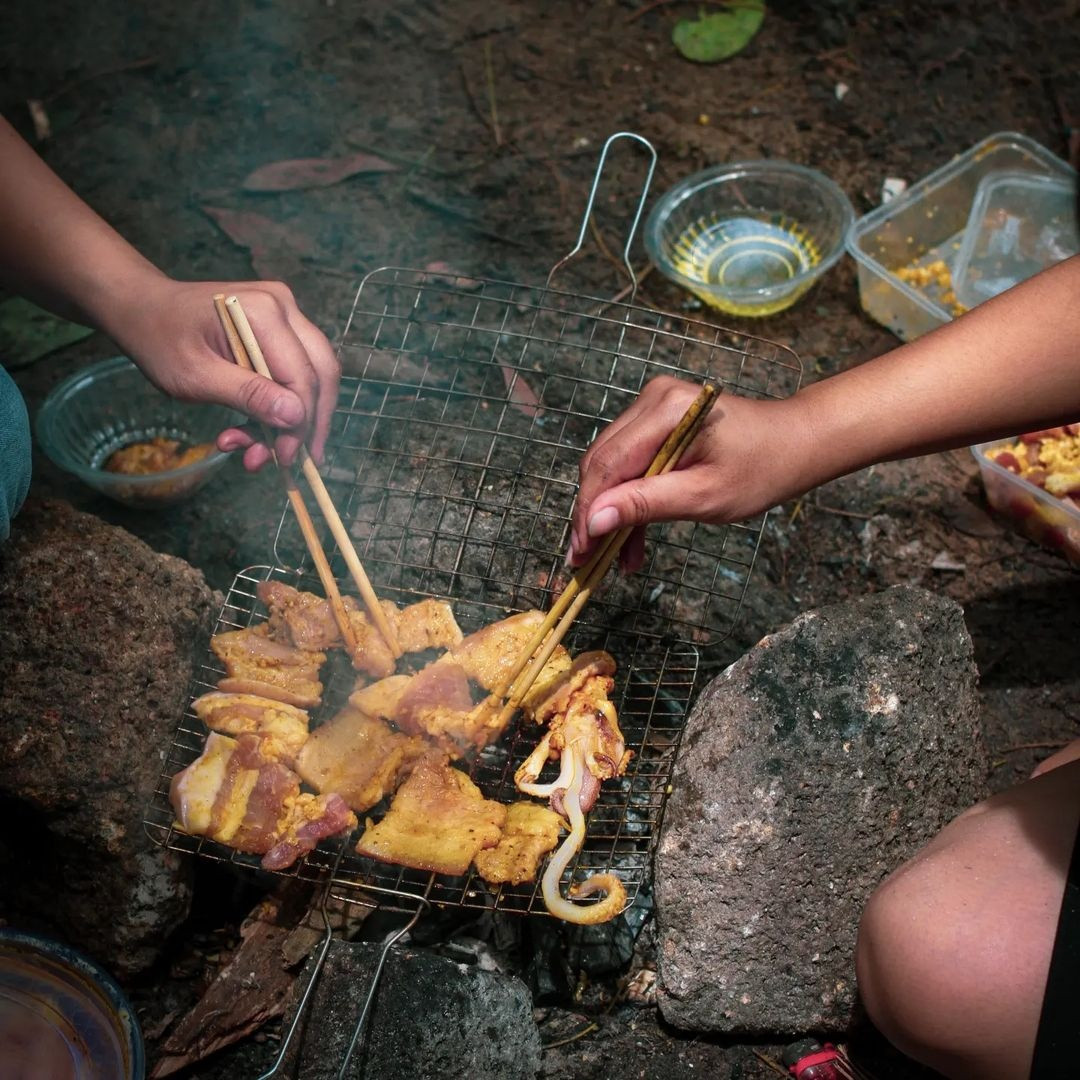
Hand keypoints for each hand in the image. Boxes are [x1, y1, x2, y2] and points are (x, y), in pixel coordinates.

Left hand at [104, 277, 339, 469]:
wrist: (143, 308)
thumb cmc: (160, 341)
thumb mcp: (196, 376)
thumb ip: (247, 394)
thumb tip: (296, 417)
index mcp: (264, 313)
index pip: (302, 375)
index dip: (300, 422)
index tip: (284, 459)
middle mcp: (284, 307)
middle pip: (320, 373)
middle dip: (308, 423)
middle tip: (290, 460)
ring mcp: (286, 315)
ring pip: (313, 375)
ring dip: (294, 419)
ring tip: (260, 451)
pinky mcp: (281, 327)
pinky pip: (296, 370)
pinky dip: (282, 405)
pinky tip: (255, 429)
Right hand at [569, 376, 811, 571]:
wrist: (795, 442)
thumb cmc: (762, 469)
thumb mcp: (705, 497)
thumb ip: (646, 506)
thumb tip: (594, 522)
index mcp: (667, 411)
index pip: (607, 465)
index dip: (588, 511)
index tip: (580, 552)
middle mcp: (653, 400)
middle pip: (602, 463)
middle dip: (595, 515)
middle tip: (590, 561)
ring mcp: (653, 406)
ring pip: (611, 466)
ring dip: (612, 512)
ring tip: (617, 558)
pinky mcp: (656, 419)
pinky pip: (629, 461)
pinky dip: (628, 498)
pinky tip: (631, 537)